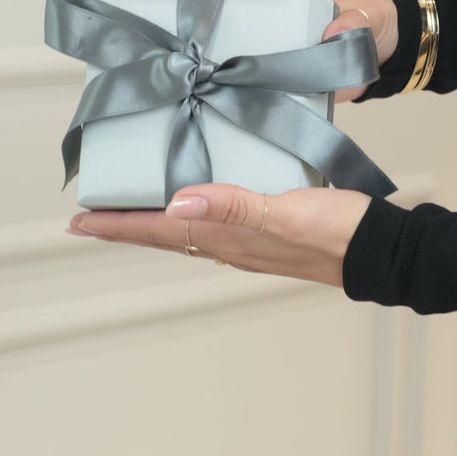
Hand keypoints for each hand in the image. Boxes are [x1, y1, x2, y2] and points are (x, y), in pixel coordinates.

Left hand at [68, 184, 371, 286]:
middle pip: (165, 237)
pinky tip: (194, 205)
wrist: (377, 250)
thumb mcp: (287, 211)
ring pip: (186, 234)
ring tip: (129, 214)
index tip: (79, 222)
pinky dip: (188, 218)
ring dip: (152, 225)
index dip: (117, 226)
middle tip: (90, 220)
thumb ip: (234, 206)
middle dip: (124, 228)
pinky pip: (213, 227)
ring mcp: (249, 242)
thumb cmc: (338, 232)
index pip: (159, 232)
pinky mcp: (268, 233)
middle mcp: (232, 244)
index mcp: (230, 236)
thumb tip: (176, 205)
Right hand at [126, 0, 397, 101]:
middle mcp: (255, 24)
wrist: (380, 56)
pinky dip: (228, 110)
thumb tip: (335, 34)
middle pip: (203, 17)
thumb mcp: (362, 16)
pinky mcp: (270, 86)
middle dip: (171, 25)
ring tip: (165, 96)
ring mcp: (259, 55)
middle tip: (140, 41)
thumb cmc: (366, 22)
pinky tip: (210, 128)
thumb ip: (351, 20)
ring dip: (196, 77)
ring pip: (216, 61)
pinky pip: (242, 96)